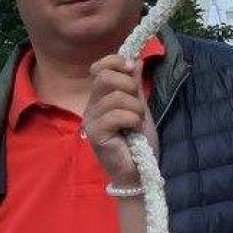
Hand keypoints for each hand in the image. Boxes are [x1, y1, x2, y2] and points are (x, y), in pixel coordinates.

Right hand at [83, 54, 158, 186]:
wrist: (139, 172)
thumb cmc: (138, 143)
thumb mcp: (140, 109)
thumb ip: (136, 86)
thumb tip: (136, 61)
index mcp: (100, 98)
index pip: (99, 68)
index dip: (116, 63)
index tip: (132, 69)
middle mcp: (91, 106)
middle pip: (104, 77)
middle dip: (129, 86)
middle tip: (138, 105)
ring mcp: (91, 120)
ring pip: (114, 97)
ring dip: (135, 108)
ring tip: (138, 123)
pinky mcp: (96, 134)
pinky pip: (115, 115)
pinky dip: (132, 120)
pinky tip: (134, 130)